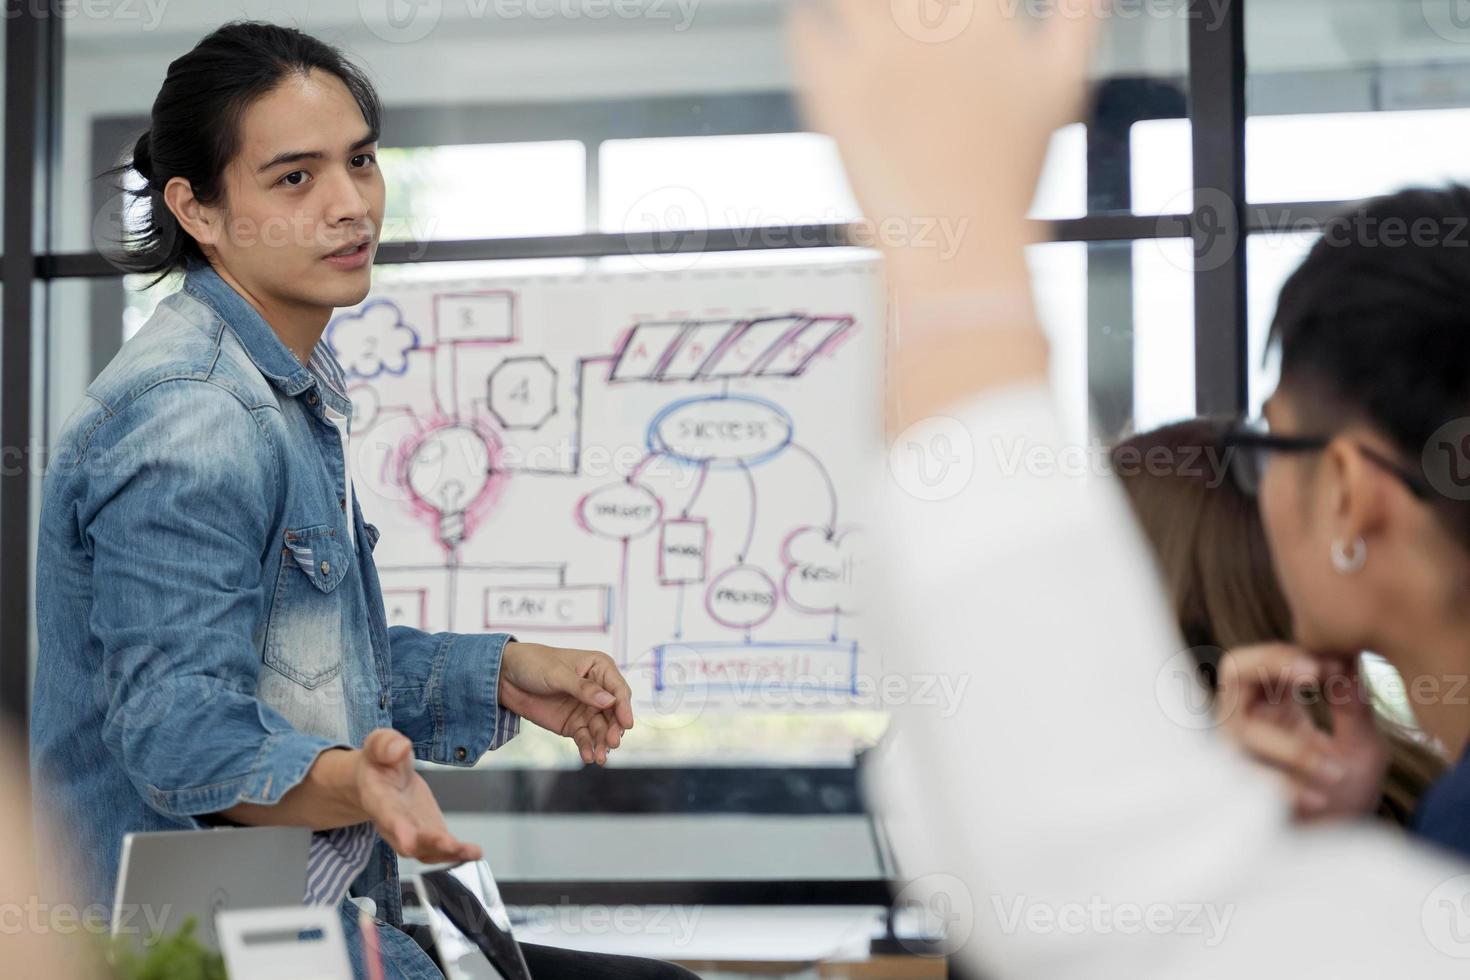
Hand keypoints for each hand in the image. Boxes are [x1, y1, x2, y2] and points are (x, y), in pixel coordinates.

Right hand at [355, 728, 482, 863]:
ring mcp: (411, 830)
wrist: (379, 778)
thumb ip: (385, 744)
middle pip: (407, 839)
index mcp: (377, 796)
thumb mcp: (379, 743)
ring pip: (425, 850)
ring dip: (447, 853)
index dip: (396, 827)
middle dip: (428, 844)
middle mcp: (393, 821)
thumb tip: (400, 747)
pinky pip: (440, 848)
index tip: (407, 839)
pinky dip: (457, 852)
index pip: (385, 813)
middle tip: (448, 845)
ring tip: (470, 852)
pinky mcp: (428, 831)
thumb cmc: (379, 761)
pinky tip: (474, 852)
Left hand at [497, 642, 634, 765]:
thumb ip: (583, 689)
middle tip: (612, 743)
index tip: (627, 724)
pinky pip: (585, 738)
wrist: (505, 677)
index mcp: (600, 668)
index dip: (623, 707)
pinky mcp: (574, 724)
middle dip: (614, 729)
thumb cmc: (534, 664)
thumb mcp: (557, 674)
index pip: (618, 690)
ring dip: (602, 743)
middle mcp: (598, 690)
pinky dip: (587, 747)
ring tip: (599, 758)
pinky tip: (588, 757)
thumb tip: (610, 701)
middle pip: (613, 713)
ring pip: (601, 729)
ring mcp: (587, 709)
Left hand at [787, 0, 1098, 284]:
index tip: (946, 9)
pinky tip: (813, 27)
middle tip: (902, 23)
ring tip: (861, 22)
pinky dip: (805, 23)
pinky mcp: (831, 92)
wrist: (962, 245)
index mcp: (983, 16)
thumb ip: (1078, 16)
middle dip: (898, 3)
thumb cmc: (1012, 174)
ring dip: (848, 2)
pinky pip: (804, 31)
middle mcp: (927, 26)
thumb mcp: (1062, 84)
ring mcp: (874, 58)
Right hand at [1216, 645, 1387, 821]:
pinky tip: (1314, 800)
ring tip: (1335, 772)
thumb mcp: (1360, 746)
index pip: (1263, 661)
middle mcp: (1245, 723)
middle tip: (1313, 673)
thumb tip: (1344, 657)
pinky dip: (1279, 787)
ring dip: (1291, 747)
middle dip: (1271, 667)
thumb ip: (1352, 706)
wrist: (1336, 850)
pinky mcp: (1233, 792)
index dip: (1287, 654)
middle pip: (1234, 673)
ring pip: (1243, 733)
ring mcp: (1234, 756)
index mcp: (1271, 705)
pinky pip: (1243, 780)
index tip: (1328, 665)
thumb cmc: (1344, 794)